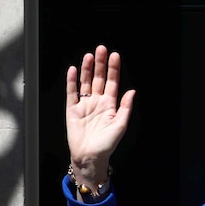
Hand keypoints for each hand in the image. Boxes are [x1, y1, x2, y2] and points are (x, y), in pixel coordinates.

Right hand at [66, 45, 135, 181]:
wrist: (90, 156)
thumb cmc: (107, 144)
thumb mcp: (120, 125)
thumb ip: (126, 107)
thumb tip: (132, 91)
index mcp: (110, 105)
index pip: (112, 82)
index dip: (113, 69)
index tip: (115, 56)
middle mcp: (97, 102)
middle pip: (98, 79)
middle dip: (100, 64)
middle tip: (101, 49)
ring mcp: (84, 105)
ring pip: (85, 83)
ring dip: (87, 69)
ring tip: (89, 56)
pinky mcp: (72, 110)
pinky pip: (72, 93)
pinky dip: (72, 81)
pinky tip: (74, 70)